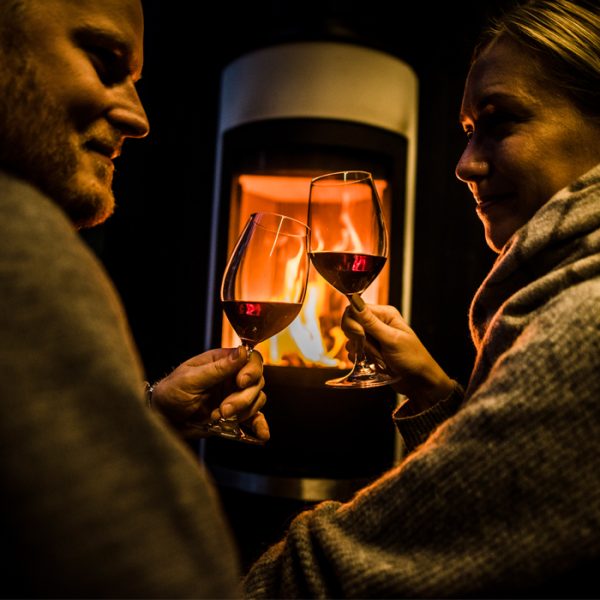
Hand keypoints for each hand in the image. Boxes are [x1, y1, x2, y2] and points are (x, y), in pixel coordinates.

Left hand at [149, 346, 268, 440]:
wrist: (163, 420)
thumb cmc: (170, 393)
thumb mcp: (190, 379)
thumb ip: (218, 368)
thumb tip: (242, 351)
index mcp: (222, 362)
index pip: (251, 359)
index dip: (251, 370)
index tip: (240, 382)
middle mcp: (232, 377)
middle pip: (257, 382)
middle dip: (243, 398)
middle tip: (224, 409)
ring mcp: (235, 396)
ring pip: (257, 400)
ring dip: (243, 412)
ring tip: (219, 417)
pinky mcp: (235, 415)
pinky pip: (255, 418)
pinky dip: (260, 426)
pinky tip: (262, 435)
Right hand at [342, 296, 454, 411]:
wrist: (419, 381)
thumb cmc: (412, 358)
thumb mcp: (391, 339)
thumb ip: (371, 322)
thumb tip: (355, 300)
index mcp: (385, 314)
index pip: (356, 309)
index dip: (353, 322)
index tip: (360, 336)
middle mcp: (377, 323)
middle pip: (351, 323)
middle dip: (357, 338)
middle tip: (372, 349)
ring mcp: (373, 337)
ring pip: (351, 338)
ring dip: (360, 350)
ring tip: (378, 357)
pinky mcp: (369, 350)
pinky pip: (354, 350)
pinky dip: (358, 357)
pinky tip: (372, 362)